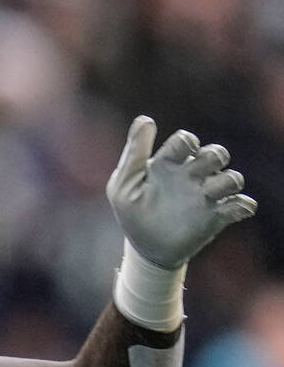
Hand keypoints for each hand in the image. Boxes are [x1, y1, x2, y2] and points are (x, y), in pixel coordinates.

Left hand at [106, 115, 256, 268]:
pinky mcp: (217, 216)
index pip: (184, 141)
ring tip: (210, 193)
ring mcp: (206, 195)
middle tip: (199, 169)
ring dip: (227, 181)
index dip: (187, 141)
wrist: (145, 247)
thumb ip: (134, 153)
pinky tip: (229, 210)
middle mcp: (191, 175)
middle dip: (214, 155)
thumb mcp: (124, 183)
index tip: (183, 149)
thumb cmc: (132, 210)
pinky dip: (242, 205)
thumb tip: (146, 119)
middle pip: (215, 154)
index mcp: (168, 164)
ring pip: (232, 178)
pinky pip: (242, 205)